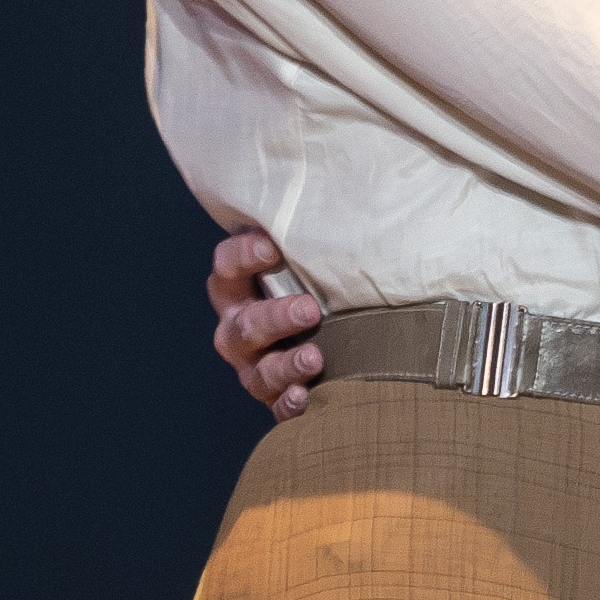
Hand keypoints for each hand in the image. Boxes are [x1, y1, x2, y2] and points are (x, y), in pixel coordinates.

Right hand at [208, 228, 322, 417]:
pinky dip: (291, 404)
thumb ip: (324, 240)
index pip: (226, 268)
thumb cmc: (327, 289)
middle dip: (272, 317)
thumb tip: (372, 191)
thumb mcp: (319, 263)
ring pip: (256, 372)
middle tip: (308, 309)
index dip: (242, 256)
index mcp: (242, 289)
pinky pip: (277, 408)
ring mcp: (255, 368)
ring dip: (284, 365)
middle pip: (242, 325)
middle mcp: (240, 328)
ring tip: (314, 357)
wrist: (339, 340)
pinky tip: (308, 395)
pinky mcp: (276, 399)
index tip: (271, 244)